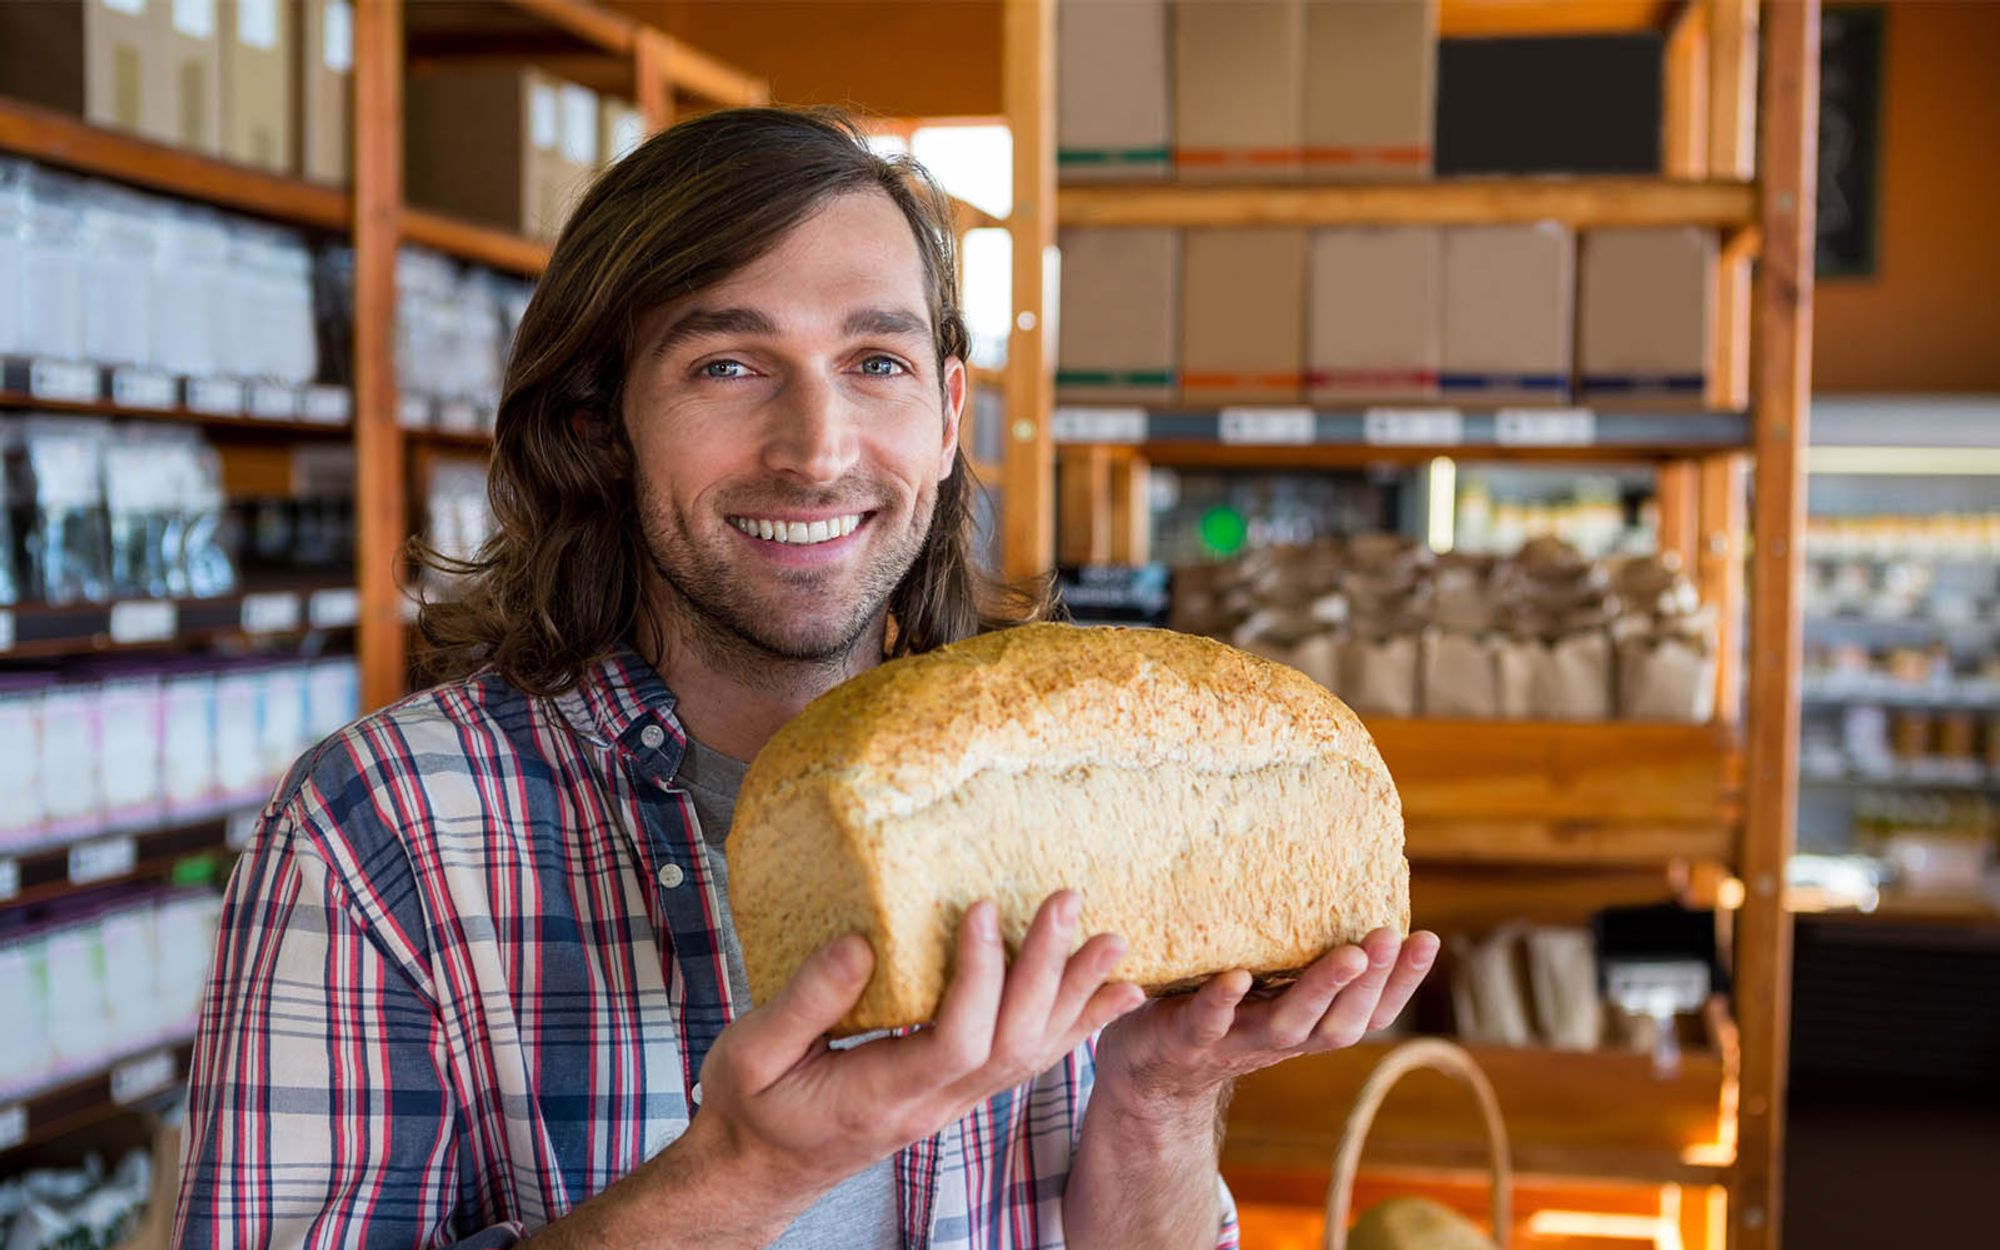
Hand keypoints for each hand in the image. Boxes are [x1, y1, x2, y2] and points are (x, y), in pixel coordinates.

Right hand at [690, 891, 1144, 1201]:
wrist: (756, 1172)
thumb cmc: (749, 1110)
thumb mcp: (753, 1054)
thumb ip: (807, 1001)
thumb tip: (859, 944)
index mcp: (880, 1094)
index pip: (956, 1040)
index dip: (979, 976)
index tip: (981, 907)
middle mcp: (929, 1105)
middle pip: (1012, 1044)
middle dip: (1046, 970)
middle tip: (1067, 902)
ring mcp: (948, 1105)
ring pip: (1030, 1056)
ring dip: (1073, 996)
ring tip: (1113, 943)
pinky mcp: (953, 1093)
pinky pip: (1024, 1062)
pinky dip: (1071, 1026)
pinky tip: (1104, 997)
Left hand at [1091, 927, 1440, 1107]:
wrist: (1147, 1066)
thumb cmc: (1216, 1006)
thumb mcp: (1264, 980)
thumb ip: (1295, 947)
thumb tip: (1335, 872)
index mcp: (1307, 1022)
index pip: (1369, 1010)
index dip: (1401, 982)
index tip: (1428, 939)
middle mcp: (1282, 1037)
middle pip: (1341, 1022)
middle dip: (1372, 982)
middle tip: (1391, 937)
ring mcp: (1236, 1040)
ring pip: (1289, 1025)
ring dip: (1322, 990)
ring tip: (1349, 953)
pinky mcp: (1187, 1038)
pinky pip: (1209, 1022)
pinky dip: (1223, 1002)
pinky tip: (1236, 976)